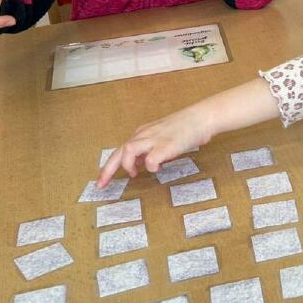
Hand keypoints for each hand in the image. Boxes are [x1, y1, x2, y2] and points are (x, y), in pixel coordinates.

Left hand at [97, 102, 212, 186]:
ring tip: (135, 174)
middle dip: (108, 170)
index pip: (120, 150)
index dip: (109, 166)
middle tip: (101, 185)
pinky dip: (150, 166)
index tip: (103, 181)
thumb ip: (149, 149)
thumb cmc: (185, 129)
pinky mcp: (166, 145)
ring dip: (128, 165)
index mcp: (143, 133)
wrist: (202, 117)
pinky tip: (158, 168)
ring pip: (129, 150)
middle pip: (120, 151)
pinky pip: (151, 159)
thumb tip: (139, 164)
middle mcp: (145, 135)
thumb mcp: (161, 138)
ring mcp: (155, 139)